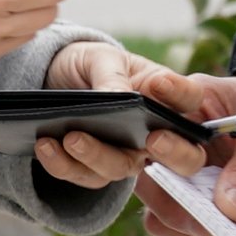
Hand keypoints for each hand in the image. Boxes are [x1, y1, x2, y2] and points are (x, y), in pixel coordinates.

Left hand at [31, 40, 209, 189]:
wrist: (51, 81)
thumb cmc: (90, 65)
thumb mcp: (100, 58)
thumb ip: (112, 75)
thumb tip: (119, 96)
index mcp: (164, 98)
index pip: (190, 99)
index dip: (182, 94)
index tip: (160, 83)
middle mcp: (153, 133)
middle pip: (183, 157)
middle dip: (173, 152)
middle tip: (152, 140)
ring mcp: (125, 156)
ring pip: (125, 169)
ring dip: (97, 156)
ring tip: (71, 138)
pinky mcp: (93, 170)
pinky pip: (85, 177)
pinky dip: (63, 164)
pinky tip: (46, 146)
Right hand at [127, 73, 235, 235]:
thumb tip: (229, 211)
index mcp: (183, 111)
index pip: (150, 137)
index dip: (164, 157)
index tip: (196, 167)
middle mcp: (176, 152)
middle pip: (151, 188)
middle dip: (180, 210)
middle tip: (217, 224)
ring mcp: (189, 185)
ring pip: (164, 221)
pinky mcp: (207, 212)